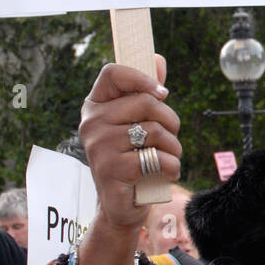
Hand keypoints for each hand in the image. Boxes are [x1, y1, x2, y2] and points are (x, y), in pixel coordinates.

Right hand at [79, 56, 181, 233]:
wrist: (122, 205)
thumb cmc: (133, 158)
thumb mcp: (138, 124)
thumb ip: (146, 92)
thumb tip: (157, 59)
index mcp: (95, 106)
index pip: (113, 73)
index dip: (142, 78)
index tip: (162, 94)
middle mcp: (91, 123)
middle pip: (146, 102)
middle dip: (170, 121)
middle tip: (170, 137)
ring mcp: (99, 147)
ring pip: (155, 131)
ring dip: (173, 147)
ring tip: (167, 158)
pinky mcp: (111, 171)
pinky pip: (156, 158)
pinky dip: (171, 167)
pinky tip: (165, 173)